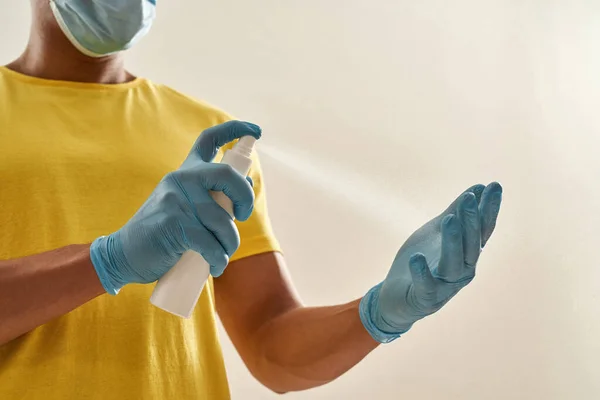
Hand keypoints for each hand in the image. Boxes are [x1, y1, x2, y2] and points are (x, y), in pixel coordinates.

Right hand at [90, 121, 260, 294]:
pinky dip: (218, 259)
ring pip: (223, 220)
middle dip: (245, 198)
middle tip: (243, 216)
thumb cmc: (162, 233)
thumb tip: (246, 185)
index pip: (210, 139)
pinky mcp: (174, 223)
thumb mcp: (185, 205)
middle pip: (228, 176)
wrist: (123, 255)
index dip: (235, 130)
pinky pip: (211, 243)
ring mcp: (177, 199)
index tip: (256, 130)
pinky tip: (215, 266)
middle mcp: (181, 179)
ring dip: (229, 244)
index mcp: (185, 172)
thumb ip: (210, 194)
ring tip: (221, 255)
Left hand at [359, 182, 502, 342]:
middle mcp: (462, 270)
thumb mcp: (438, 232)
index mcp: (467, 254)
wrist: (398, 297)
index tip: (494, 186)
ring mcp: (446, 286)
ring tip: (448, 219)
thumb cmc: (423, 262)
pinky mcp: (426, 298)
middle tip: (469, 198)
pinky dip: (422, 272)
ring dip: (452, 241)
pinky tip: (416, 258)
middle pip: (471, 245)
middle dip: (471, 221)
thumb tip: (479, 187)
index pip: (482, 230)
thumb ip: (457, 212)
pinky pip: (426, 285)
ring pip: (453, 263)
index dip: (489, 209)